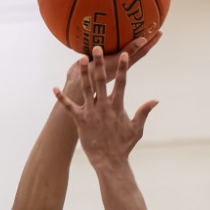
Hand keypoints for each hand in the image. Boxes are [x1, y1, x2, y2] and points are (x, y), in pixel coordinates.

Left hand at [53, 37, 160, 167]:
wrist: (109, 162)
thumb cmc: (123, 146)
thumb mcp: (136, 129)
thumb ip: (144, 112)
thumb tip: (155, 100)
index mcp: (118, 107)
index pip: (122, 83)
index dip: (123, 68)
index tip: (124, 54)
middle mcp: (104, 107)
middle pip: (101, 80)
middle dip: (99, 63)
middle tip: (96, 48)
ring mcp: (91, 113)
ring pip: (86, 89)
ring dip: (83, 73)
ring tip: (80, 59)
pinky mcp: (80, 120)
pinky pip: (69, 107)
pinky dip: (62, 98)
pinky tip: (54, 89)